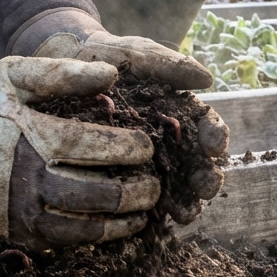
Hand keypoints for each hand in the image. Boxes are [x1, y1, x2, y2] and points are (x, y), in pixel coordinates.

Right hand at [0, 46, 160, 247]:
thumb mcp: (17, 74)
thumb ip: (64, 73)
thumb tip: (113, 75)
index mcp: (32, 139)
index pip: (96, 149)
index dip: (130, 149)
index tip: (149, 145)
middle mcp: (26, 182)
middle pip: (99, 195)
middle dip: (137, 190)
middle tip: (156, 181)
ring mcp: (19, 212)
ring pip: (85, 227)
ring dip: (124, 220)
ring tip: (147, 209)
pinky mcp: (14, 232)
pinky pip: (65, 242)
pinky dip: (97, 235)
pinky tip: (119, 225)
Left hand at [9, 8, 230, 222]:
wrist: (61, 66)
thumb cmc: (104, 56)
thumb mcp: (137, 54)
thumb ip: (170, 64)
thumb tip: (207, 79)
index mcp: (179, 110)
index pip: (206, 127)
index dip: (216, 137)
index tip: (215, 146)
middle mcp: (168, 139)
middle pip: (197, 163)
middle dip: (206, 178)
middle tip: (205, 189)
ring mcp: (145, 160)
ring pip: (173, 187)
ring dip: (185, 202)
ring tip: (183, 214)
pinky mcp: (120, 176)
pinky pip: (138, 197)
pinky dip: (148, 213)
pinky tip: (151, 223)